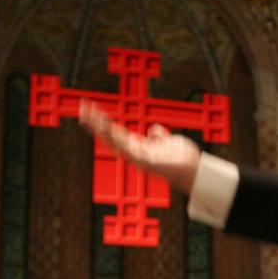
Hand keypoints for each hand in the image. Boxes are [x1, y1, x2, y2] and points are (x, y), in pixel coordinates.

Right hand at [78, 102, 201, 192]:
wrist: (195, 171)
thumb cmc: (183, 160)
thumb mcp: (168, 142)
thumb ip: (158, 137)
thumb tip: (153, 130)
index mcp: (139, 148)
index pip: (116, 133)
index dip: (103, 122)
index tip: (92, 110)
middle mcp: (135, 153)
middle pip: (109, 135)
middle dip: (95, 122)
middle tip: (82, 107)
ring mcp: (137, 158)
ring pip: (113, 140)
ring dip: (99, 127)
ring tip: (87, 114)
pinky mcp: (144, 161)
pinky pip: (125, 148)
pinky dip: (114, 137)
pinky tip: (106, 127)